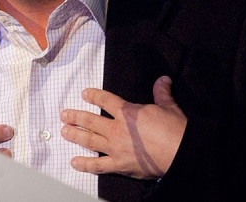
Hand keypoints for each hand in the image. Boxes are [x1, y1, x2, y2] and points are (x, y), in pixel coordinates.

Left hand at [60, 76, 186, 179]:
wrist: (180, 153)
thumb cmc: (175, 130)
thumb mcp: (169, 107)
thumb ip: (162, 93)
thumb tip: (163, 79)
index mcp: (128, 113)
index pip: (105, 100)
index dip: (94, 96)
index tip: (85, 93)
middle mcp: (117, 129)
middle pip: (91, 121)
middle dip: (76, 117)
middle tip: (65, 115)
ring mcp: (116, 148)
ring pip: (90, 140)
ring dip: (75, 135)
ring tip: (64, 132)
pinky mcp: (120, 165)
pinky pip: (98, 165)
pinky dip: (85, 164)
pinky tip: (74, 162)